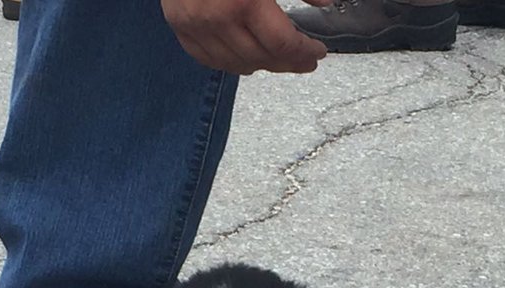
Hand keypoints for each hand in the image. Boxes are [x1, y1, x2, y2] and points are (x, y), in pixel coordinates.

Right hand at [162, 0, 330, 75]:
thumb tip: (326, 3)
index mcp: (244, 1)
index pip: (282, 44)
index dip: (304, 53)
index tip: (317, 52)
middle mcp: (216, 18)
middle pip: (261, 59)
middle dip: (287, 62)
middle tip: (303, 59)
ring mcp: (194, 25)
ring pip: (235, 64)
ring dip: (261, 65)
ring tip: (277, 59)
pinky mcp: (178, 25)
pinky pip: (207, 59)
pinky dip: (229, 62)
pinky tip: (245, 57)